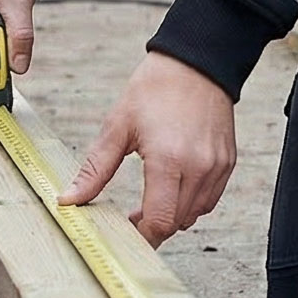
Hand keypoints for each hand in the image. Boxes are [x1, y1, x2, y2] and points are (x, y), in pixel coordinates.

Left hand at [62, 50, 235, 246]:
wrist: (196, 61)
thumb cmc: (155, 88)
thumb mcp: (118, 126)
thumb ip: (95, 169)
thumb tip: (69, 199)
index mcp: (168, 159)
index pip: (159, 221)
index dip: (141, 236)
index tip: (125, 235)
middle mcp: (198, 167)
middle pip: (176, 222)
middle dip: (153, 226)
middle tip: (132, 218)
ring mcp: (216, 166)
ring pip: (195, 214)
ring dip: (173, 215)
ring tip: (153, 198)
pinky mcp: (227, 162)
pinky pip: (210, 199)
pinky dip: (191, 201)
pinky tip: (174, 185)